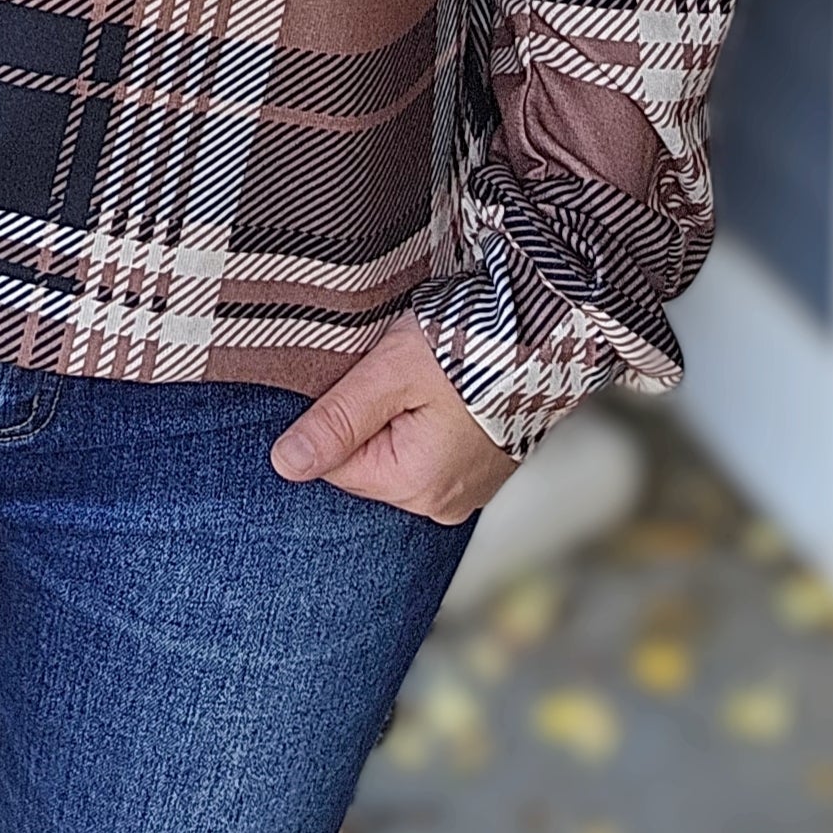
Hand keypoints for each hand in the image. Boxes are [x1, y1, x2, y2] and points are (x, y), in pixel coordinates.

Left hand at [269, 313, 518, 523]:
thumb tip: (284, 465)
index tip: (362, 373)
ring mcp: (466, 490)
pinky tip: (442, 391)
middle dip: (367, 416)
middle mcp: (442, 502)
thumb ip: (337, 421)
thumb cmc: (470, 346)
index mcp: (416, 486)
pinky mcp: (481, 471)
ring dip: (397, 418)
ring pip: (397, 455)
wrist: (547, 330)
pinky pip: (429, 453)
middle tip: (397, 371)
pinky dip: (425, 423)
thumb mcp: (391, 373)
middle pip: (366, 462)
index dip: (336, 414)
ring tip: (424, 378)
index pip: (335, 464)